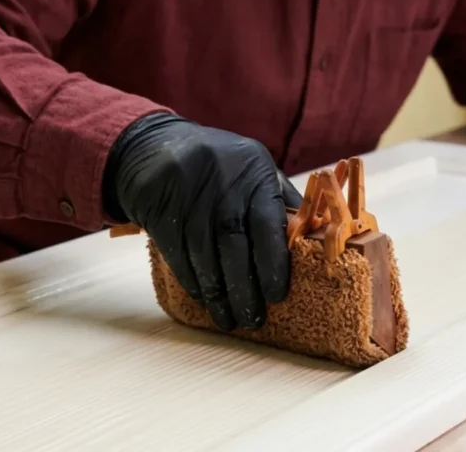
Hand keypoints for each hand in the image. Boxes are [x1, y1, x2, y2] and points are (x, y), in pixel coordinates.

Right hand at [105, 112, 303, 331]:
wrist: (154, 145)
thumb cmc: (218, 165)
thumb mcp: (253, 168)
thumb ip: (279, 200)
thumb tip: (311, 236)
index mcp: (254, 172)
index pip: (268, 223)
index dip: (273, 263)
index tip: (277, 295)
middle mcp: (222, 182)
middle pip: (234, 245)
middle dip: (244, 289)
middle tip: (253, 320)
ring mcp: (188, 194)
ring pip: (204, 255)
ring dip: (217, 293)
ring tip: (229, 319)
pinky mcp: (159, 206)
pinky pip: (177, 253)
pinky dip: (192, 280)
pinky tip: (204, 297)